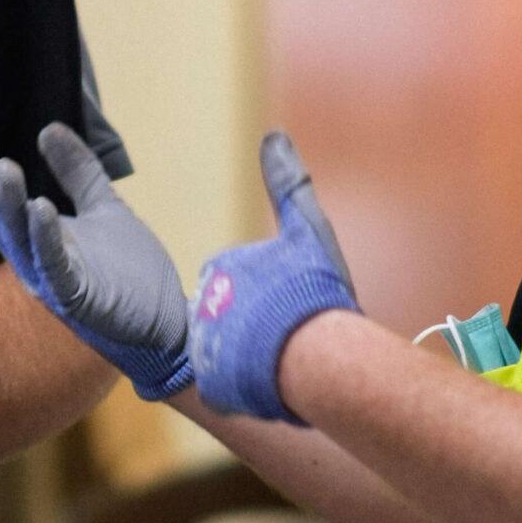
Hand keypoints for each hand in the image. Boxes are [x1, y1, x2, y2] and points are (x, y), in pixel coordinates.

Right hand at [0, 122, 192, 400]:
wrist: (165, 319)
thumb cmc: (128, 270)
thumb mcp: (102, 207)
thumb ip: (77, 171)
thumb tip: (48, 129)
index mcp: (36, 238)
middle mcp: (33, 260)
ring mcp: (52, 281)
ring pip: (20, 241)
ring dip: (9, 204)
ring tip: (3, 167)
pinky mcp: (77, 299)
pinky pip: (55, 267)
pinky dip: (45, 238)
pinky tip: (41, 208)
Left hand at [189, 132, 358, 423]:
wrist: (320, 361)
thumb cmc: (317, 295)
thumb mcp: (309, 231)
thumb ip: (290, 184)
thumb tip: (273, 135)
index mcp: (224, 266)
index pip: (241, 281)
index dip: (271, 295)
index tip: (292, 303)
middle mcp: (203, 305)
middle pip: (229, 316)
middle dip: (254, 327)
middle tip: (286, 335)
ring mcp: (202, 346)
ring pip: (225, 351)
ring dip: (246, 357)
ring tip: (278, 364)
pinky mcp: (205, 385)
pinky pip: (220, 384)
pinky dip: (239, 385)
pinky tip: (263, 386)